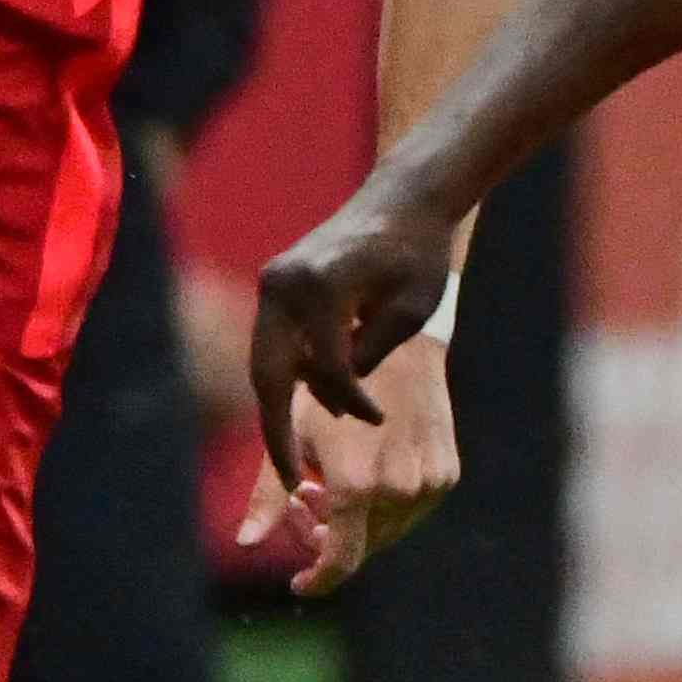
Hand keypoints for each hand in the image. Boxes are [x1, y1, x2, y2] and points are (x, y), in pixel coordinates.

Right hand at [245, 197, 460, 549]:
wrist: (402, 201)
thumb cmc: (417, 255)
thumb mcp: (410, 310)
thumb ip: (372, 354)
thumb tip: (339, 398)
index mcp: (322, 287)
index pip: (328, 367)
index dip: (352, 401)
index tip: (377, 418)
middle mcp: (284, 284)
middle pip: (269, 374)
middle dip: (277, 431)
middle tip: (292, 479)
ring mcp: (273, 283)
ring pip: (265, 363)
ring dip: (283, 404)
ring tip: (300, 451)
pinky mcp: (275, 286)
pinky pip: (274, 344)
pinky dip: (291, 375)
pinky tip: (315, 403)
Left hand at [249, 325, 456, 599]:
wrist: (394, 346)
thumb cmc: (328, 386)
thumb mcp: (290, 435)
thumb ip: (268, 496)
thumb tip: (245, 543)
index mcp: (354, 486)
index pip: (340, 561)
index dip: (318, 579)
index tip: (298, 583)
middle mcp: (398, 491)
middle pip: (361, 547)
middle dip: (327, 538)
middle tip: (301, 503)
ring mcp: (427, 484)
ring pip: (387, 531)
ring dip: (356, 521)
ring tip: (328, 483)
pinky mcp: (445, 473)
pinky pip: (411, 509)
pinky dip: (384, 505)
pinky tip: (365, 473)